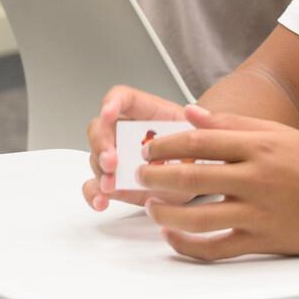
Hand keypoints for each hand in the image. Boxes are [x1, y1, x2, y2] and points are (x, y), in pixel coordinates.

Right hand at [80, 84, 189, 211]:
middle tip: (112, 161)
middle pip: (100, 128)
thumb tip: (192, 111)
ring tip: (111, 185)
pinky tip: (102, 200)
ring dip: (100, 171)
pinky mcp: (115, 183)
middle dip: (102, 144)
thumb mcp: (204, 133)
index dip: (112, 102)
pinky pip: (95, 186)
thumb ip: (199, 122)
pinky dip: (94, 194)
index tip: (109, 113)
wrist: (201, 175)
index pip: (122, 97)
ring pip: (95, 158)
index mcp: (145, 112)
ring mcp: (118, 158)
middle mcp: (125, 132)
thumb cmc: (198, 148)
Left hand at [139, 103, 298, 260]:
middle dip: (156, 177)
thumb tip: (190, 114)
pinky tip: (172, 235)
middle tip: (139, 175)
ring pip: (198, 217)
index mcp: (259, 147)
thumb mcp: (277, 133)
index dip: (166, 145)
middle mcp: (256, 179)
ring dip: (165, 213)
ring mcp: (258, 212)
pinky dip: (188, 245)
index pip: (199, 142)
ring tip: (150, 207)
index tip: (149, 148)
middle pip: (191, 178)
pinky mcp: (261, 241)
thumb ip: (231, 124)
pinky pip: (216, 248)